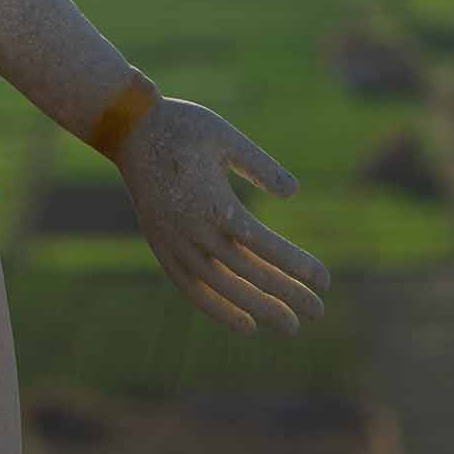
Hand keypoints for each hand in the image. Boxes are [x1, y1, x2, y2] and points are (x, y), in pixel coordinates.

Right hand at [113, 95, 329, 336]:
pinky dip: (218, 310)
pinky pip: (193, 289)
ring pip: (223, 288)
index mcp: (214, 203)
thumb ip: (261, 166)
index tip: (325, 281)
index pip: (265, 246)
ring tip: (290, 325)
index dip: (296, 266)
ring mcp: (175, 245)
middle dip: (287, 295)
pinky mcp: (162, 248)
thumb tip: (294, 194)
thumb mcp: (226, 136)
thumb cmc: (183, 127)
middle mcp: (194, 232)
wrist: (128, 130)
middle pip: (249, 274)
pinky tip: (246, 325)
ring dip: (258, 309)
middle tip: (320, 313)